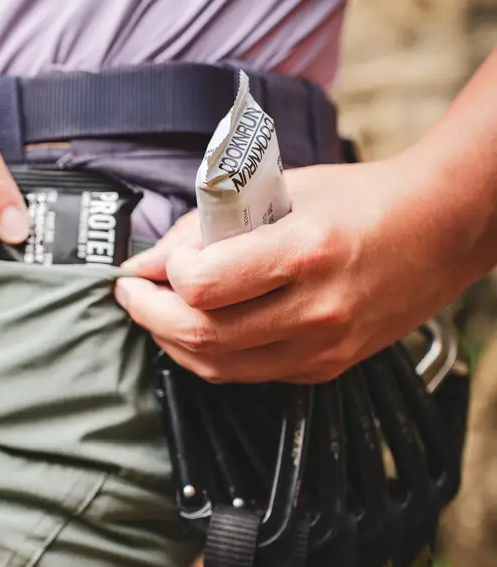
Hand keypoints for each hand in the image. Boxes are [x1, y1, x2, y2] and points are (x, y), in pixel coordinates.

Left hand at [114, 157, 470, 382]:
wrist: (435, 233)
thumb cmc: (359, 201)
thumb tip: (150, 260)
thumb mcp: (284, 191)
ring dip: (172, 341)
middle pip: (202, 334)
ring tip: (156, 313)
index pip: (205, 284)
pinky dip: (210, 356)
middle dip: (149, 315)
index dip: (163, 275)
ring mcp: (321, 347)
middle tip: (131, 294)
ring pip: (218, 366)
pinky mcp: (322, 370)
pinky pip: (246, 375)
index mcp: (306, 250)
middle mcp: (315, 308)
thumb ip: (212, 226)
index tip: (147, 263)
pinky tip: (198, 330)